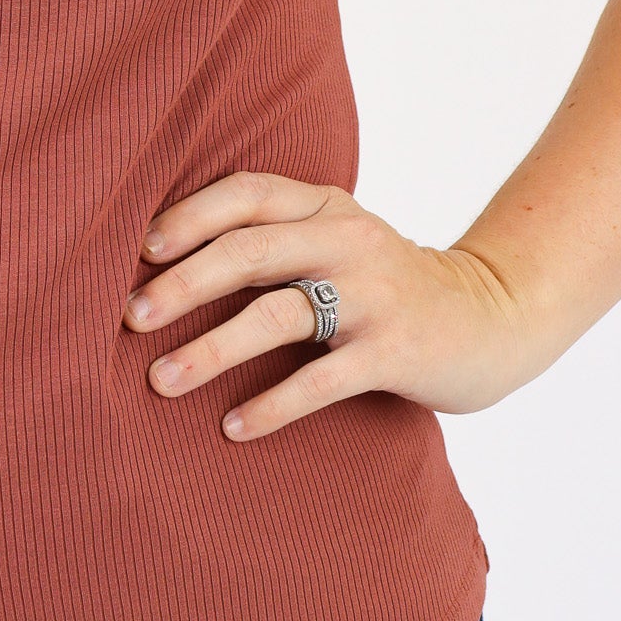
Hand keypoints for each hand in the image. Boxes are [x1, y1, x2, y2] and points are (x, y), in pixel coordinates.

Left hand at [122, 170, 548, 440]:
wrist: (491, 318)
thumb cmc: (385, 283)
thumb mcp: (337, 239)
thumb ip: (274, 236)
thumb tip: (164, 260)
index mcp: (326, 205)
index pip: (247, 193)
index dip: (190, 217)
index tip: (140, 249)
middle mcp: (348, 241)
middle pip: (249, 253)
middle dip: (183, 285)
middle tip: (130, 317)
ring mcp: (373, 296)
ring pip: (277, 316)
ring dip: (211, 350)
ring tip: (160, 381)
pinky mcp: (395, 352)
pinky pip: (322, 380)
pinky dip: (273, 404)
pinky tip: (233, 427)